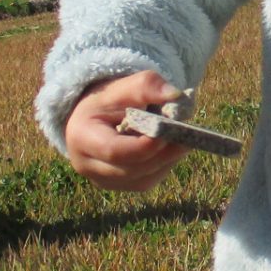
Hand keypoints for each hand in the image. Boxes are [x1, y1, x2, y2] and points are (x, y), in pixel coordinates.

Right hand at [63, 69, 188, 191]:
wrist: (95, 115)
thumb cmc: (108, 99)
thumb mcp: (122, 86)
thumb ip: (146, 86)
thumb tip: (175, 94)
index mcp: (81, 137)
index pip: (114, 150)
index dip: (145, 145)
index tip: (170, 130)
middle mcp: (86, 165)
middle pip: (131, 169)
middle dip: (162, 153)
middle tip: (188, 136)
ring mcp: (101, 180)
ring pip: (141, 179)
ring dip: (166, 161)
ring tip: (183, 140)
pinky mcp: (117, 185)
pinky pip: (145, 182)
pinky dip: (162, 167)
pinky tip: (170, 149)